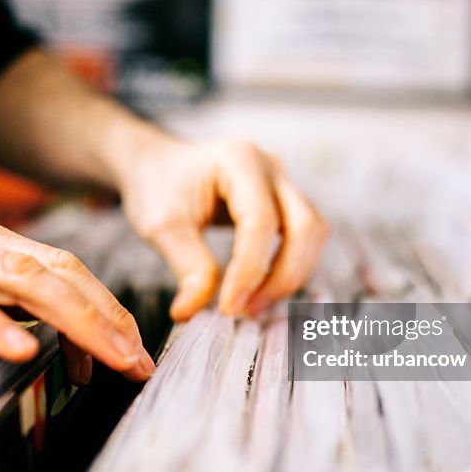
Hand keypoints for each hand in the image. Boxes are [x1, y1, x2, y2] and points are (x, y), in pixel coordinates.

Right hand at [0, 186, 151, 381]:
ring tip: (109, 358)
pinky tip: (19, 349)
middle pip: (55, 270)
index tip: (133, 348)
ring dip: (73, 319)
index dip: (104, 306)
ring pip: (16, 279)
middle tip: (139, 362)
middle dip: (107, 316)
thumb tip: (32, 333)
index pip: (61, 266)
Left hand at [116, 136, 328, 320]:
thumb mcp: (162, 226)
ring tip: (251, 305)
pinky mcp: (284, 202)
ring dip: (291, 275)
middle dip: (283, 277)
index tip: (229, 308)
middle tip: (245, 311)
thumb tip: (192, 312)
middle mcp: (270, 167)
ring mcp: (282, 182)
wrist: (157, 166)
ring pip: (313, 234)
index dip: (250, 270)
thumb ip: (186, 266)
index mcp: (239, 160)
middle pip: (305, 226)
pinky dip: (290, 268)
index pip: (260, 221)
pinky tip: (259, 291)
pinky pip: (304, 238)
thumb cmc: (157, 186)